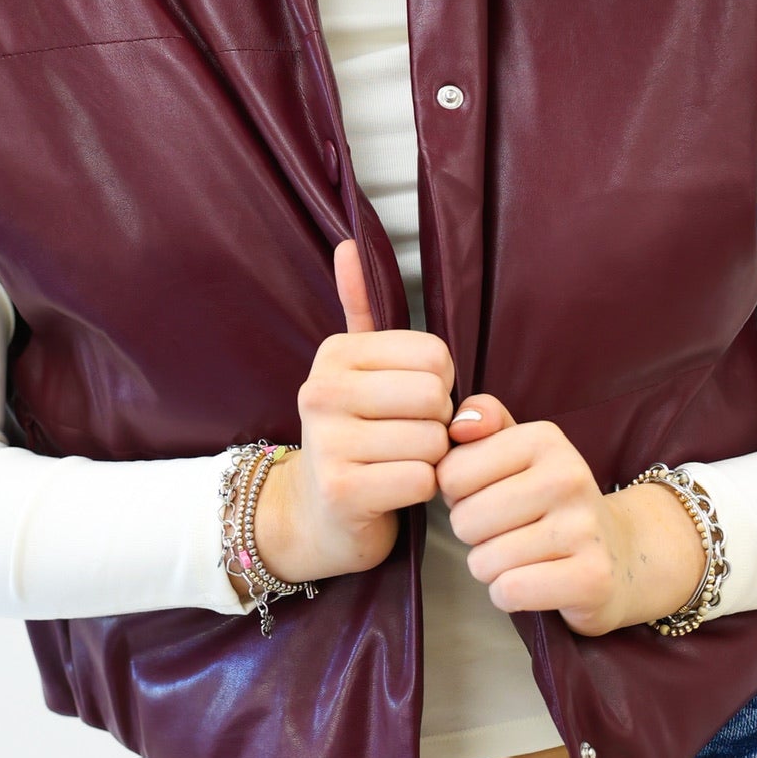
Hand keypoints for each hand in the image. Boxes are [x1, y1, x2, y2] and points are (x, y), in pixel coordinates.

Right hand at [251, 239, 456, 588]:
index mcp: (335, 354)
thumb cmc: (354, 433)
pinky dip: (421, 490)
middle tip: (409, 437)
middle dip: (437, 425)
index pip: (435, 354)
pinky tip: (394, 490)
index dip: (440, 384)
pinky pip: (421, 480)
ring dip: (431, 461)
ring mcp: (327, 441)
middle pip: (435, 397)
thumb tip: (349, 244)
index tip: (410, 403)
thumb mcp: (355, 369)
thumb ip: (360, 307)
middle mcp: (321, 390)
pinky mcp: (341, 489)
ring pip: (432, 442)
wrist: (316, 513)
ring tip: (399, 463)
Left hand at [435, 398, 707, 637]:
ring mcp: (583, 528)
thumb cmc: (548, 501)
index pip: (451, 474)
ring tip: (522, 556)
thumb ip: (483, 420)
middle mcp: (568, 477)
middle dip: (473, 535)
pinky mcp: (592, 578)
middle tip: (506, 532)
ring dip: (491, 568)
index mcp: (544, 439)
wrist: (620, 553)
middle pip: (465, 520)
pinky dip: (507, 595)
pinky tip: (531, 583)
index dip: (457, 495)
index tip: (489, 497)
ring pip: (484, 561)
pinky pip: (509, 591)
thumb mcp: (519, 450)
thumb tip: (458, 426)